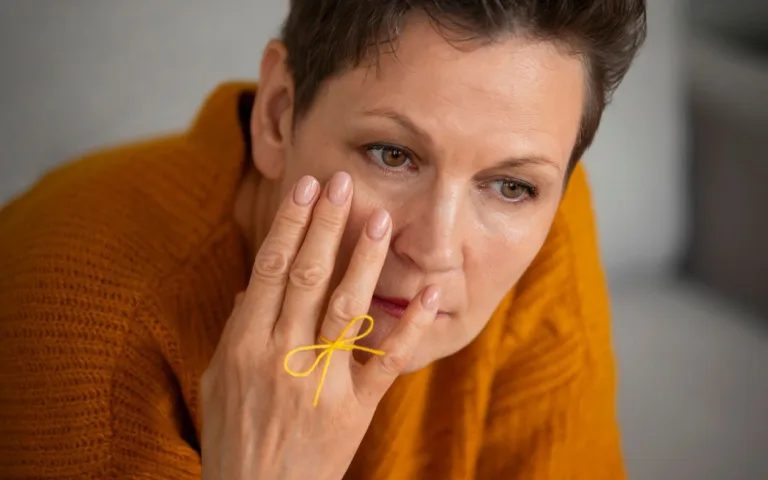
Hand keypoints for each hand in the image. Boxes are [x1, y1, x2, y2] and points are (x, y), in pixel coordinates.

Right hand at [200, 172, 439, 479]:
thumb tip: (253, 286)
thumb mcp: (218, 381)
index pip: (271, 268)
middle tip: (343, 182)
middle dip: (326, 223)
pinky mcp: (355, 406)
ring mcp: (321, 379)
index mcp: (246, 344)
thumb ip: (237, 330)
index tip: (306, 187)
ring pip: (346, 306)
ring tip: (381, 218)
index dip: (290, 223)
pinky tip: (432, 291)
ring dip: (365, 259)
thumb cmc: (234, 437)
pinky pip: (387, 359)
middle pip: (308, 274)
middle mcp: (282, 353)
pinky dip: (412, 324)